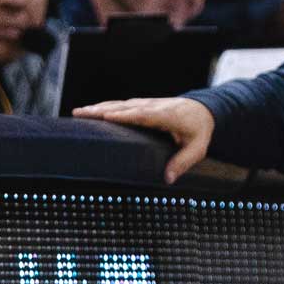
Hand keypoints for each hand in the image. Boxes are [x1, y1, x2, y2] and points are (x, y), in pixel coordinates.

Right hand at [74, 95, 214, 181]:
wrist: (205, 110)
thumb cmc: (199, 131)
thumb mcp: (198, 149)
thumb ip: (183, 162)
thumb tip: (167, 179)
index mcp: (167, 116)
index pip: (144, 115)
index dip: (125, 115)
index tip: (107, 116)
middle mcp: (154, 107)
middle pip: (125, 107)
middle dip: (102, 110)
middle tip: (81, 113)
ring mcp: (148, 104)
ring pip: (121, 104)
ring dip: (99, 107)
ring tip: (78, 112)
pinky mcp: (143, 105)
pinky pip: (122, 105)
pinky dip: (106, 106)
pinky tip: (91, 111)